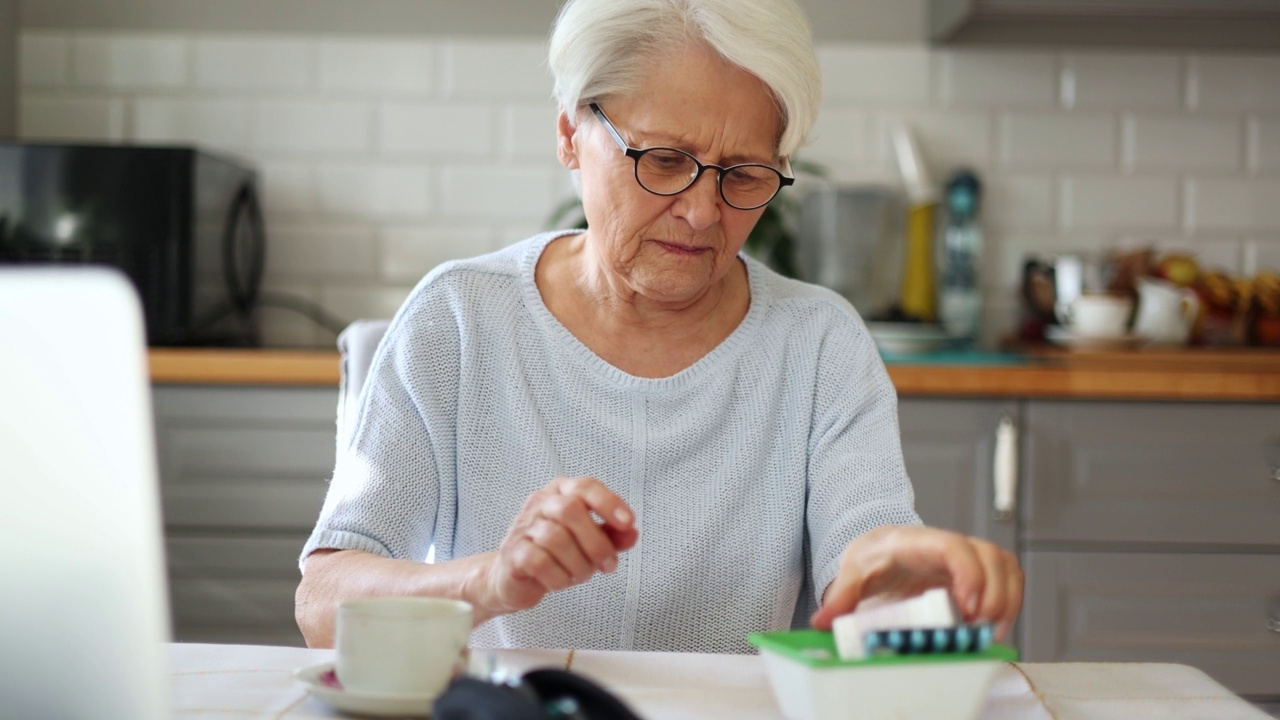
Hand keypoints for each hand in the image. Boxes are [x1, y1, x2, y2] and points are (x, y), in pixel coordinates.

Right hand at [477, 476, 637, 618]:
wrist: (513, 577)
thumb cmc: (553, 554)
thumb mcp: (588, 542)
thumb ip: (611, 536)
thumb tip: (632, 534)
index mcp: (561, 492)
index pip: (585, 486)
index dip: (609, 502)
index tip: (628, 522)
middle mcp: (540, 504)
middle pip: (571, 510)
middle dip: (596, 542)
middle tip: (607, 564)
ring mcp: (523, 527)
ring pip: (555, 537)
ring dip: (578, 564)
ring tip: (582, 574)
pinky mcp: (513, 552)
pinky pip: (539, 561)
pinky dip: (558, 577)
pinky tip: (561, 581)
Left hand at [810, 525, 1022, 640]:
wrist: (881, 549)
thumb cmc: (873, 558)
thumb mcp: (853, 573)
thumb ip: (841, 597)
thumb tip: (823, 621)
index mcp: (918, 542)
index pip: (954, 546)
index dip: (969, 573)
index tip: (968, 605)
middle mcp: (949, 545)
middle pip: (990, 556)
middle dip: (994, 594)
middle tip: (980, 627)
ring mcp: (968, 556)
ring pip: (1005, 565)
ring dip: (1006, 600)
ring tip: (987, 631)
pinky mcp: (979, 570)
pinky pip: (1008, 577)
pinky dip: (1010, 601)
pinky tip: (993, 626)